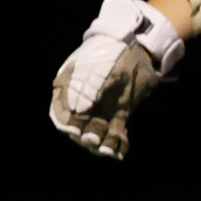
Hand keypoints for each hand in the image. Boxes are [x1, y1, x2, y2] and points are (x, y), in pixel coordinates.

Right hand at [49, 0, 183, 159]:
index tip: (75, 131)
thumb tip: (76, 111)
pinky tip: (121, 151)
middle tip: (94, 141)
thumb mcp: (98, 68)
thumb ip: (87, 88)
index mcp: (68, 88)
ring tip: (108, 151)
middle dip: (84, 136)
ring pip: (96, 133)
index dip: (66, 124)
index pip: (61, 112)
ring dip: (100, 144)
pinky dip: (117, 144)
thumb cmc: (111, 52)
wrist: (140, 48)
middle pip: (77, 127)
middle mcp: (82, 102)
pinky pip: (114, 133)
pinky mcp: (118, 114)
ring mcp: (100, 109)